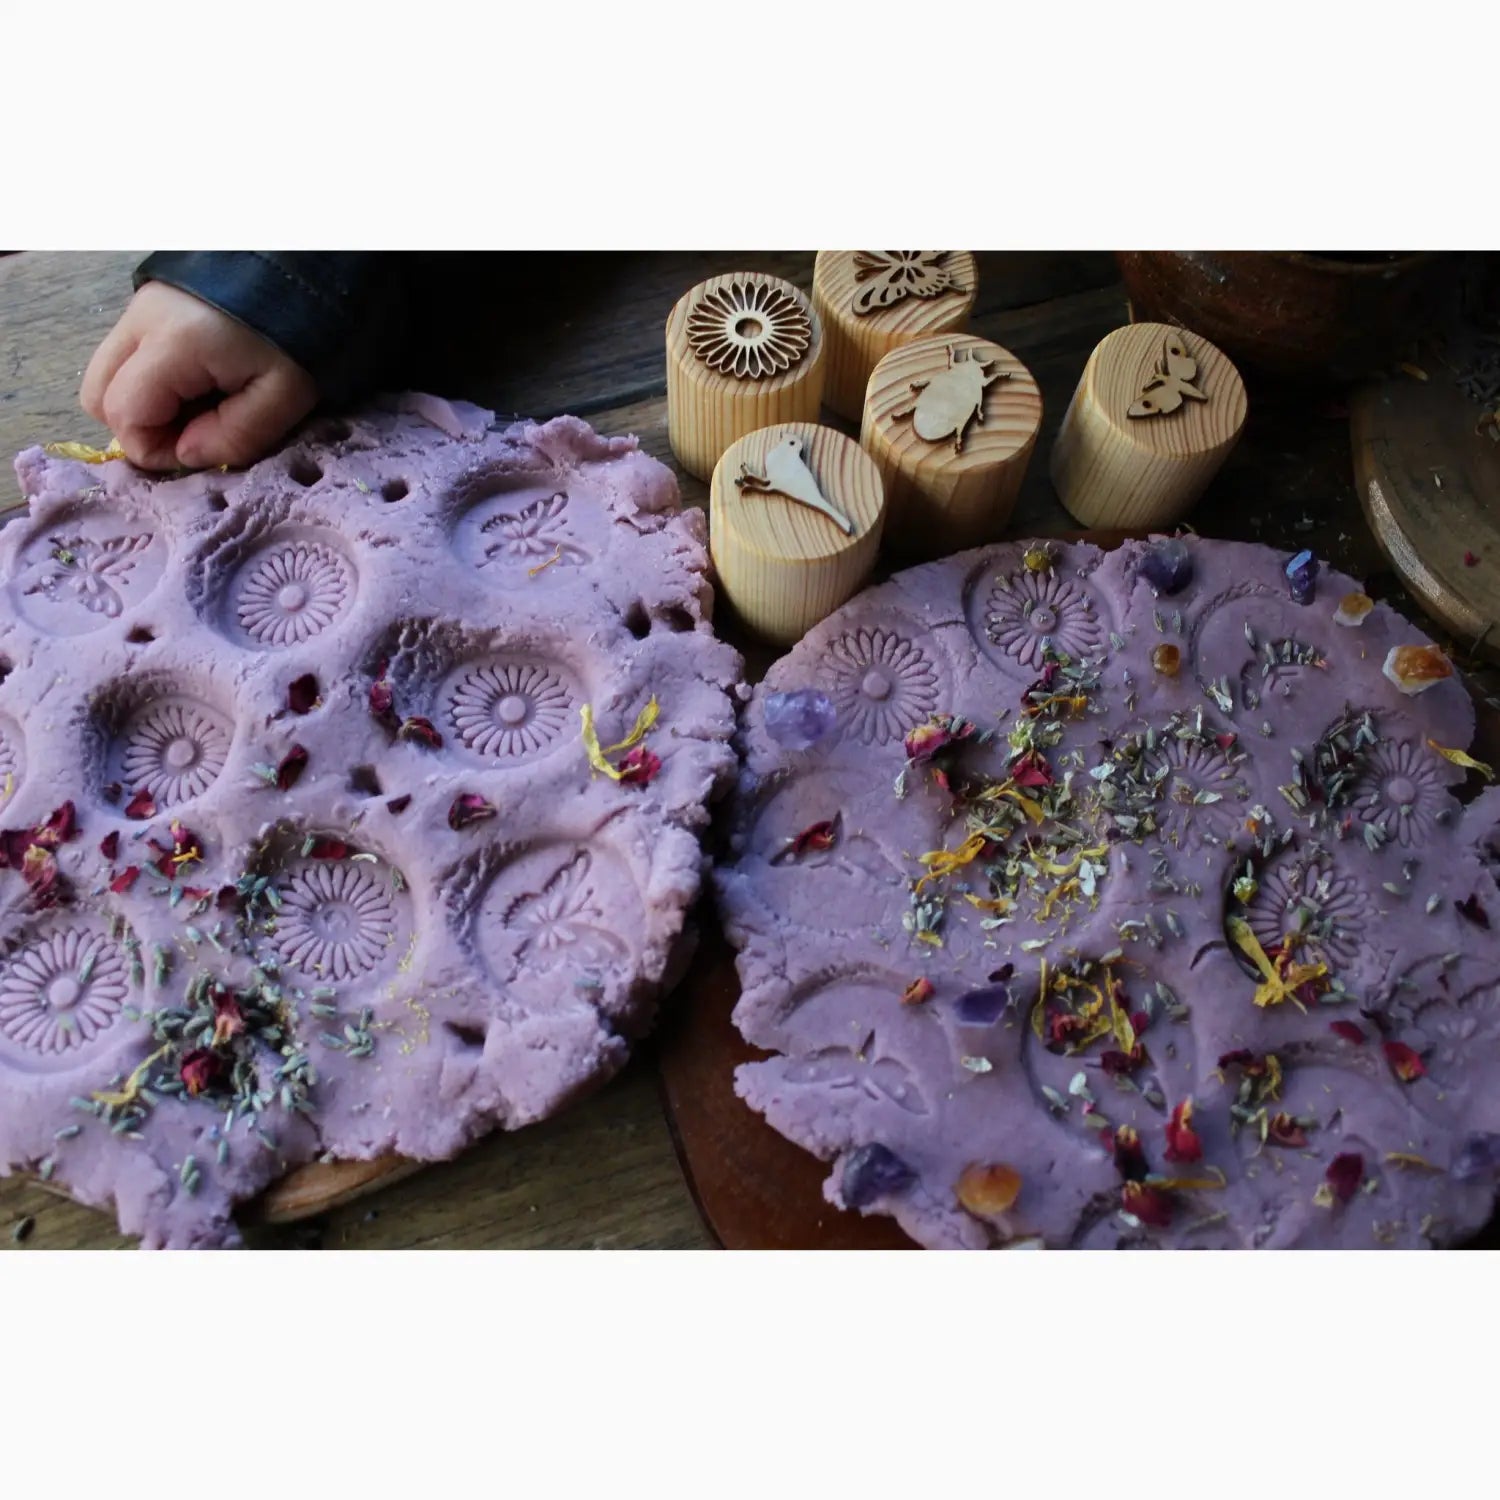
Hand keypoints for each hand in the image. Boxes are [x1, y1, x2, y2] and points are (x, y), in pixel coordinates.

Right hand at [81, 281, 318, 471]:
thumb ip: (236, 435)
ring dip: (143, 404)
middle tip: (193, 433)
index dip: (153, 450)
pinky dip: (152, 380)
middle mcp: (141, 320)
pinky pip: (128, 354)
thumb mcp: (285, 395)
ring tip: (199, 408)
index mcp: (172, 343)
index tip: (197, 455)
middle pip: (98, 394)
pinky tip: (199, 381)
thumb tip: (187, 455)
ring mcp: (140, 305)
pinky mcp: (151, 300)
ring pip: (108, 373)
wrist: (308, 264)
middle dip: (138, 428)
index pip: (122, 414)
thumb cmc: (303, 332)